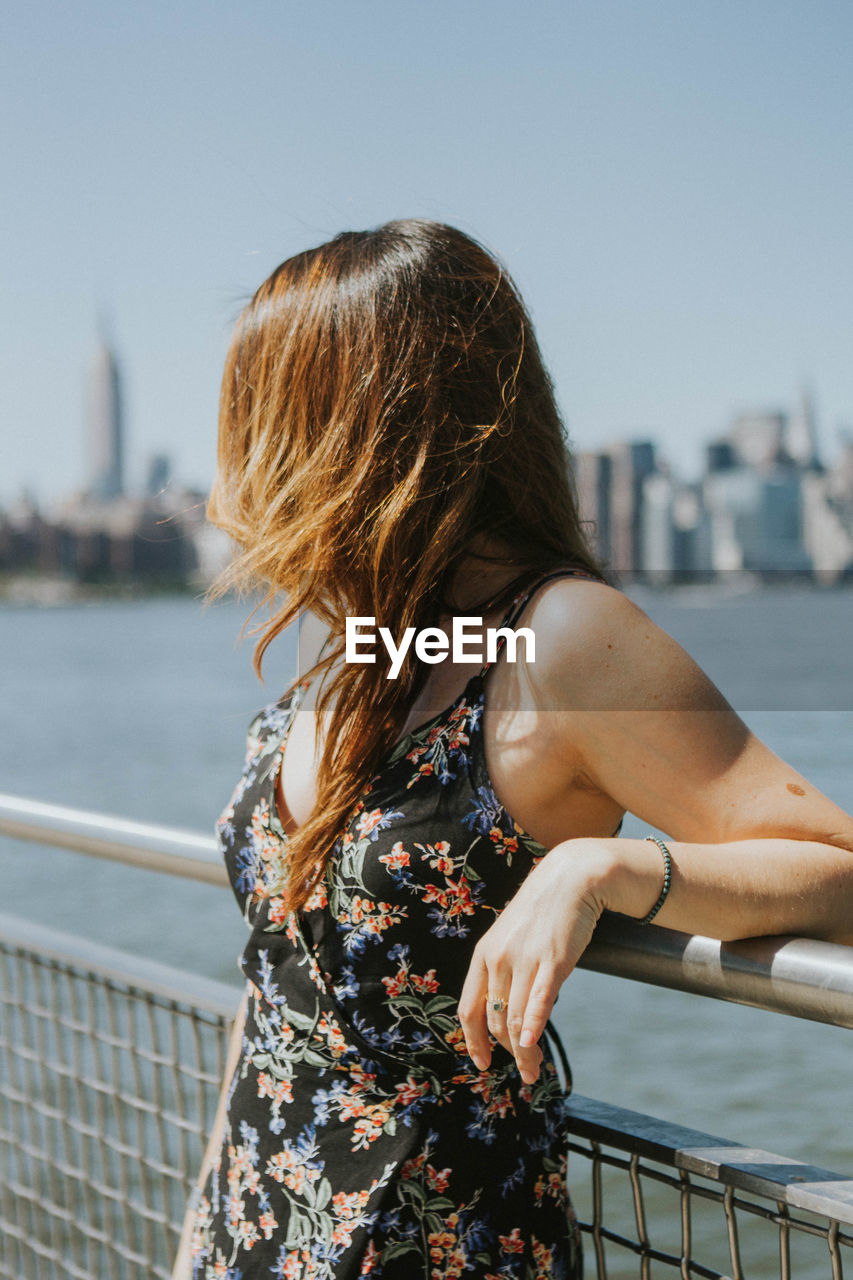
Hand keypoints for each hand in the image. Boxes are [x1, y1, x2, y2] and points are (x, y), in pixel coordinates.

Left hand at [457, 840, 609, 1082]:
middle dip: (507, 1053)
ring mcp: (525, 960)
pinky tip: (532, 1046)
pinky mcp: (554, 961)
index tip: (483, 1064)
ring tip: (533, 1070)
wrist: (570, 880)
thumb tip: (505, 1013)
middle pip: (494, 1021)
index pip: (468, 1010)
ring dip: (523, 1052)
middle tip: (523, 1071)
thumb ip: (503, 972)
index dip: (473, 1042)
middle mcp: (498, 960)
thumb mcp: (510, 939)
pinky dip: (532, 1026)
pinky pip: (538, 1000)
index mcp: (483, 956)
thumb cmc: (541, 914)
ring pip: (515, 1019)